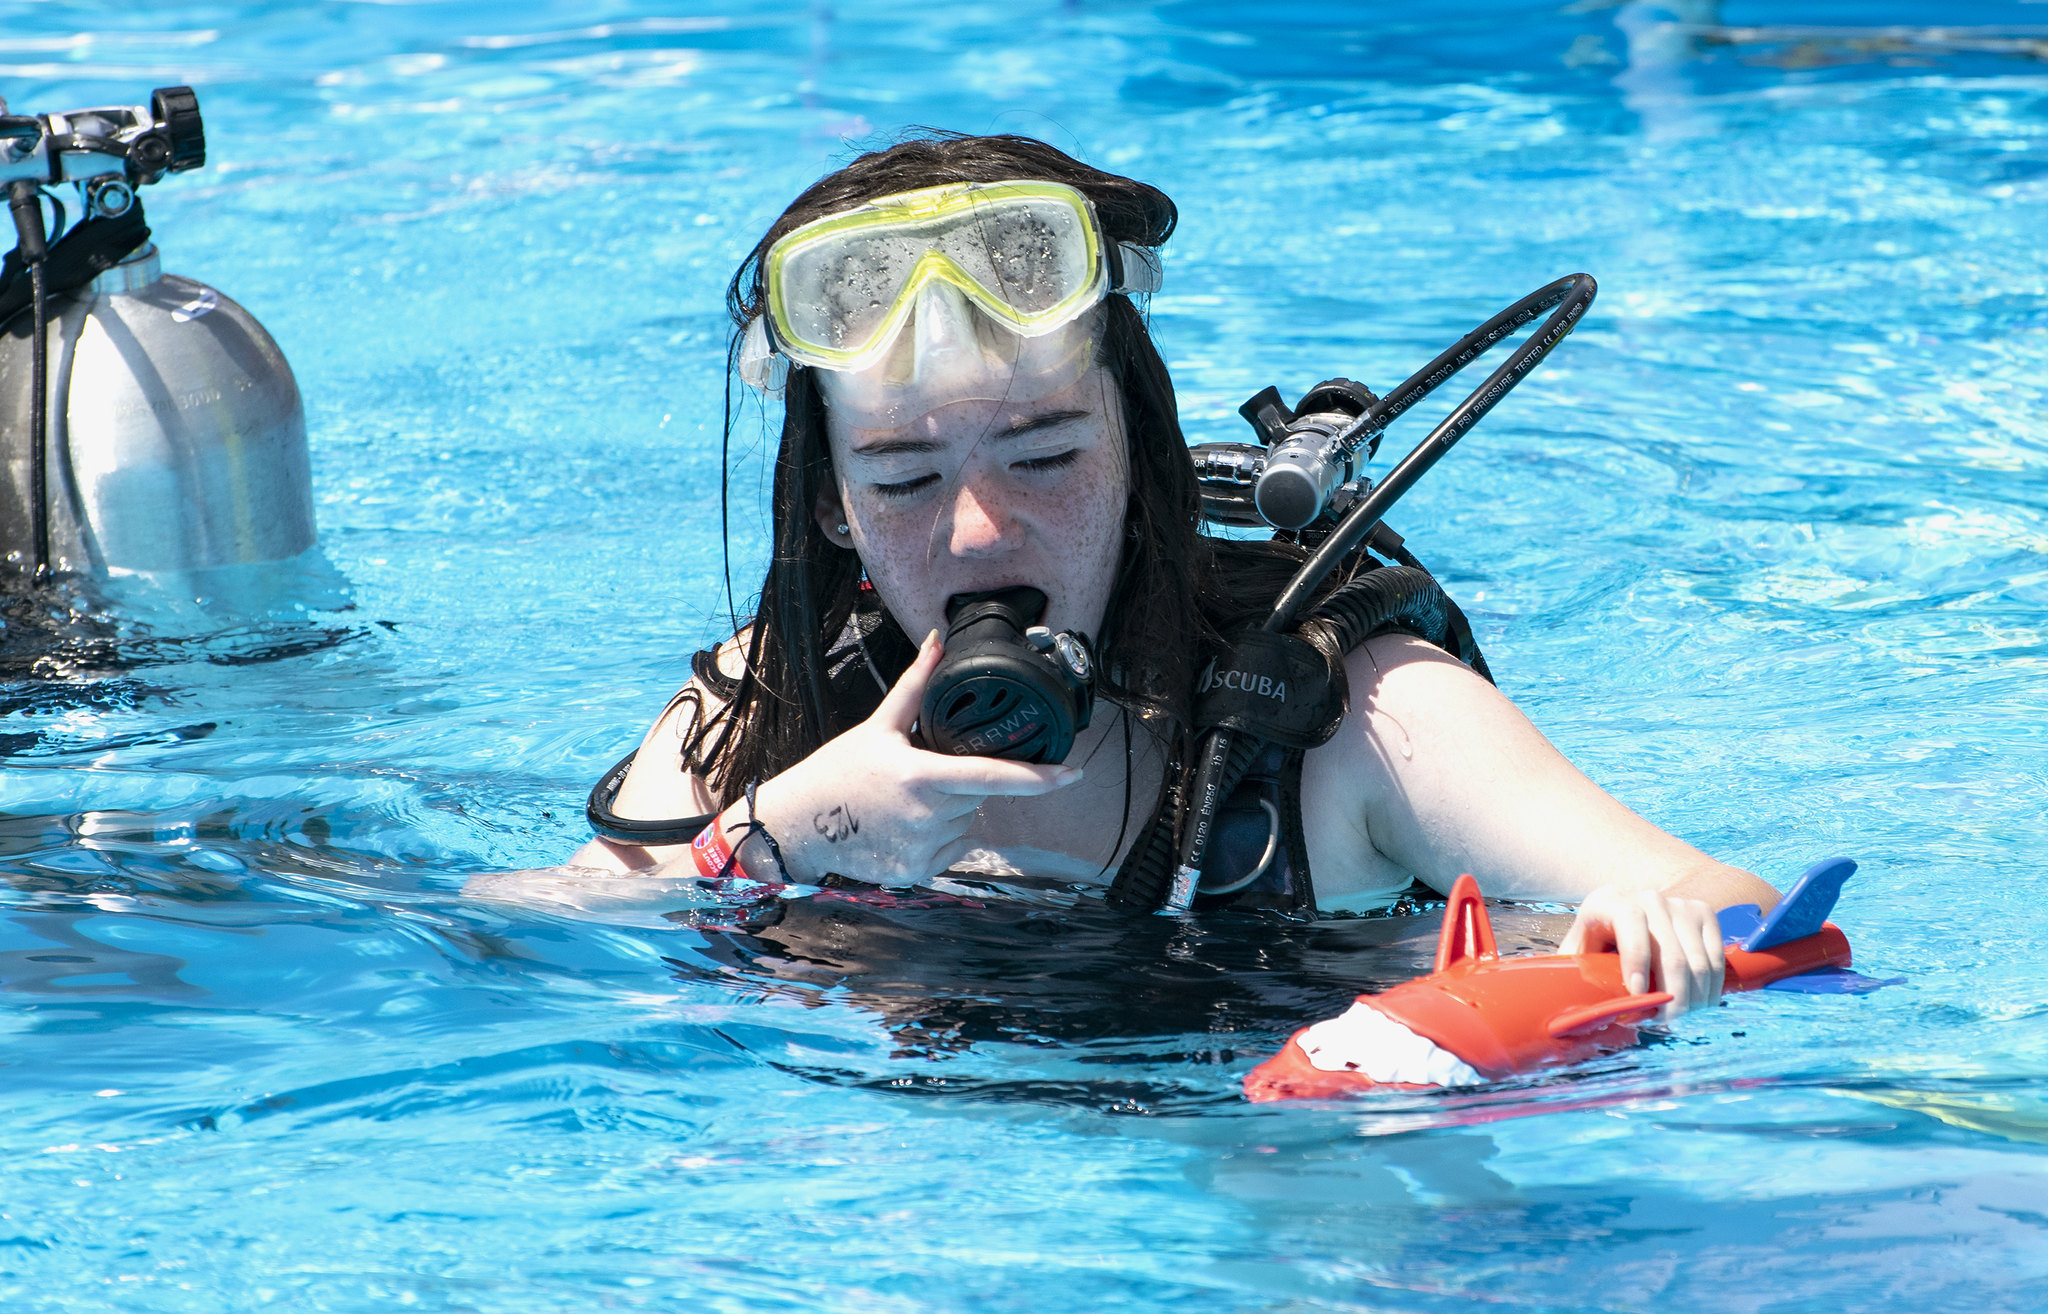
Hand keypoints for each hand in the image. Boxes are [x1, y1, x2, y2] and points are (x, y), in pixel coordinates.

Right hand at [718, 629, 1082, 884]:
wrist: (799, 826)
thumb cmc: (839, 771)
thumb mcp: (878, 727)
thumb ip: (916, 685)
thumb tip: (937, 641)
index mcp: (923, 777)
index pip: (993, 776)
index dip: (1039, 777)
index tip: (1073, 773)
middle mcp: (928, 818)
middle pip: (977, 796)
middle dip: (961, 783)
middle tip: (919, 775)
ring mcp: (924, 850)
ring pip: (966, 823)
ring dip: (950, 811)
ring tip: (905, 802)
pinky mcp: (918, 873)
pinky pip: (951, 849)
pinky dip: (938, 837)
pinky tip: (903, 826)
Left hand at [1560, 885, 1726, 1019]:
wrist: (1624, 917)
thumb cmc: (1595, 945)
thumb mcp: (1578, 956)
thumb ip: (1572, 976)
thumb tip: (1566, 1015)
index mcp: (1608, 902)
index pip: (1630, 923)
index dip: (1636, 960)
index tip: (1638, 995)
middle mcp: (1647, 897)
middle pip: (1670, 952)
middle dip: (1671, 997)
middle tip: (1663, 1022)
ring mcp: (1679, 904)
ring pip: (1698, 962)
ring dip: (1693, 999)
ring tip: (1678, 1018)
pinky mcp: (1704, 914)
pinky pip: (1716, 959)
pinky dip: (1711, 989)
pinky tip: (1698, 1005)